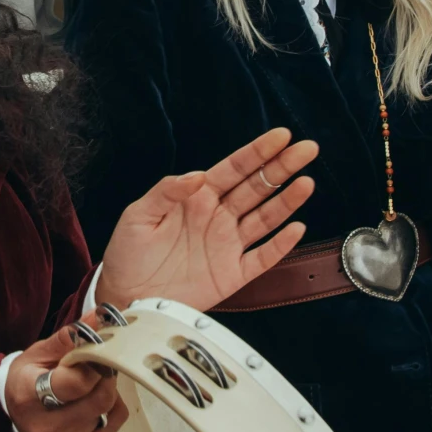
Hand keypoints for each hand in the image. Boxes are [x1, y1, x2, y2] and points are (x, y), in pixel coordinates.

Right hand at [4, 329, 125, 431]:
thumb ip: (68, 337)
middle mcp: (45, 428)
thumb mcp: (39, 353)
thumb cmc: (28, 379)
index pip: (75, 381)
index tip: (97, 348)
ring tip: (90, 382)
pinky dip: (112, 406)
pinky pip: (115, 422)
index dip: (93, 361)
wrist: (19, 417)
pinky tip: (93, 400)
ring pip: (108, 407)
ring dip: (106, 388)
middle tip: (98, 362)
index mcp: (29, 396)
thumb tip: (100, 317)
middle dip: (104, 373)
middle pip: (99, 396)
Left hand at [98, 127, 316, 312]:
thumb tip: (197, 176)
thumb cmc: (128, 253)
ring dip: (287, 200)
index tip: (281, 136)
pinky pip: (262, 257)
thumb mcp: (138, 215)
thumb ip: (166, 192)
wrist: (124, 296)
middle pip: (257, 187)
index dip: (258, 152)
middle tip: (307, 149)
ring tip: (306, 182)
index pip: (235, 168)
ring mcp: (228, 244)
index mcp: (197, 197)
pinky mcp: (232, 273)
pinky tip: (296, 227)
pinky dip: (280, 244)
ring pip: (265, 218)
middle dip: (283, 167)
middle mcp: (218, 216)